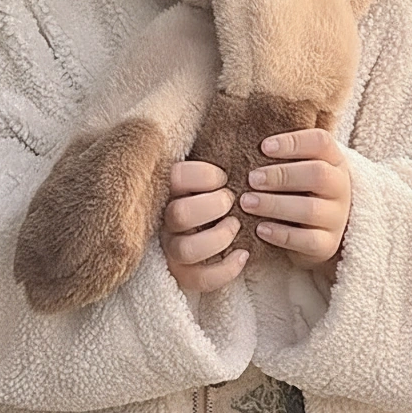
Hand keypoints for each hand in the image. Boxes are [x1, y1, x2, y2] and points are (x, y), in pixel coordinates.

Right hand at [160, 160, 248, 292]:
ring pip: (186, 250)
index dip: (204, 176)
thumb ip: (219, 156)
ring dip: (218, 238)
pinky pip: (199, 280)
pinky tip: (243, 254)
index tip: (223, 177)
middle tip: (230, 201)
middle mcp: (164, 219)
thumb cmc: (211, 191)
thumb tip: (246, 132)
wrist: (207, 226)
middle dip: (213, 206)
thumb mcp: (209, 171)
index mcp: (168, 188)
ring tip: (236, 226)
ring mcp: (171, 248)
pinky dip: (225, 270)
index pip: (176, 177)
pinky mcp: (183, 274)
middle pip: (180, 214)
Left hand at [240, 128, 350, 271]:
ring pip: (310, 209)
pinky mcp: (328, 244)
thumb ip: (281, 155)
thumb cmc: (299, 188)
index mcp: (333, 159)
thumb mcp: (299, 167)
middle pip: (317, 175)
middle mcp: (340, 186)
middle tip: (252, 178)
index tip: (264, 147)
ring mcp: (337, 217)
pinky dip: (281, 234)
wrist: (319, 228)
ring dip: (275, 205)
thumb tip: (246, 140)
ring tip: (247, 202)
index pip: (320, 142)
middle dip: (281, 176)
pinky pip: (308, 240)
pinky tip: (260, 228)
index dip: (293, 142)